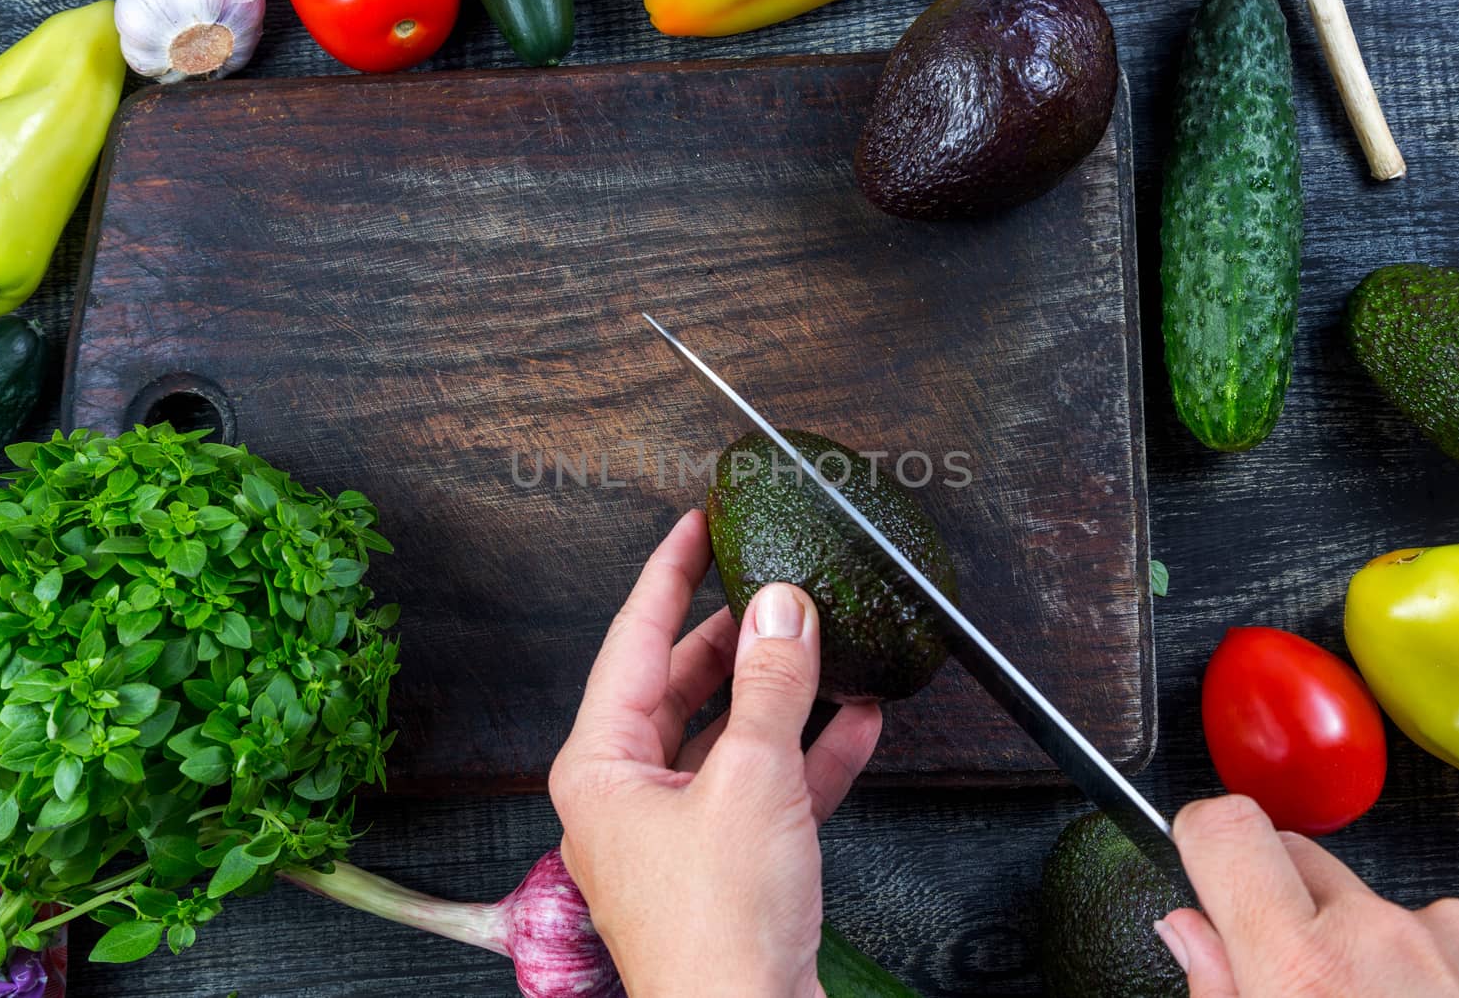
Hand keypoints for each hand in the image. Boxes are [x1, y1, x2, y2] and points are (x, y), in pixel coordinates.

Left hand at [549, 509, 882, 997]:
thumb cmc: (715, 933)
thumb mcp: (750, 781)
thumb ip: (769, 685)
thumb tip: (780, 609)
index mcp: (602, 765)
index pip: (634, 640)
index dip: (669, 574)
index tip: (695, 524)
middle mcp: (631, 794)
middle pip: (682, 684)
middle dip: (737, 636)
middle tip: (774, 583)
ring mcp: (679, 831)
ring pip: (730, 735)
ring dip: (784, 696)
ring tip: (828, 647)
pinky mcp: (727, 863)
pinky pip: (766, 788)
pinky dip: (809, 755)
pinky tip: (856, 723)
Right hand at [1158, 795, 1458, 996]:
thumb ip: (1218, 991)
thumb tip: (1189, 932)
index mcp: (1303, 969)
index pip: (1225, 828)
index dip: (1204, 837)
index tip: (1203, 856)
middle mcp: (1383, 937)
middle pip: (1303, 865)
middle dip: (1292, 909)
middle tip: (1306, 984)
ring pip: (1385, 908)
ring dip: (1381, 952)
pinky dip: (1449, 972)